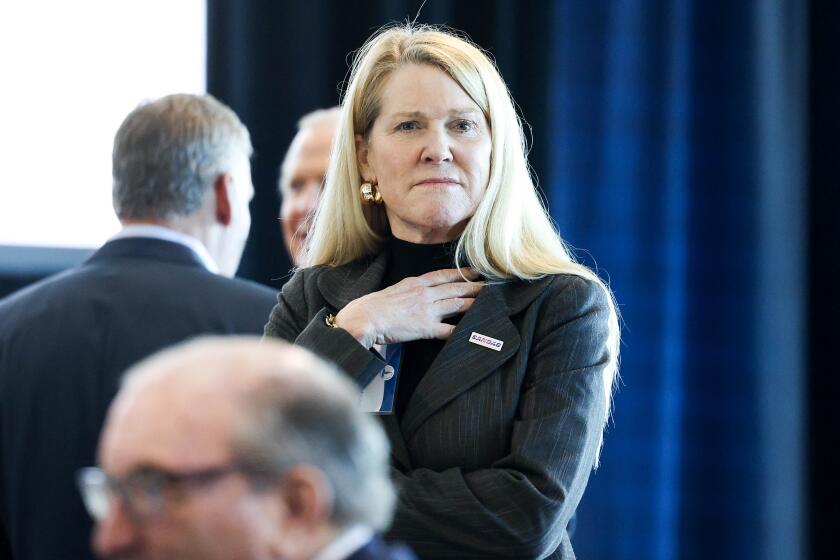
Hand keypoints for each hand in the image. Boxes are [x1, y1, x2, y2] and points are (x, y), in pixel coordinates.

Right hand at [334, 268, 482, 347]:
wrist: (364, 318)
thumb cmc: (372, 306)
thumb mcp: (393, 290)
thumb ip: (408, 290)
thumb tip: (415, 291)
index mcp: (415, 283)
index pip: (443, 275)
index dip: (461, 273)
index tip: (475, 272)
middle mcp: (424, 294)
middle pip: (455, 288)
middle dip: (474, 287)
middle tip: (489, 287)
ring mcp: (427, 310)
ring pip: (458, 304)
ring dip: (474, 304)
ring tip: (488, 304)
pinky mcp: (426, 328)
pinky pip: (449, 330)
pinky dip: (462, 330)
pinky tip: (472, 331)